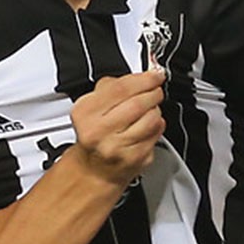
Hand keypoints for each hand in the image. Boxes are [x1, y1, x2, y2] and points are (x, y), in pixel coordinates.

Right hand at [71, 69, 165, 184]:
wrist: (94, 169)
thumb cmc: (96, 134)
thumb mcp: (91, 106)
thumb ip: (112, 86)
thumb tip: (141, 74)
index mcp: (86, 113)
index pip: (120, 88)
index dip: (143, 79)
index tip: (155, 75)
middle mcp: (99, 132)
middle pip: (137, 103)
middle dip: (153, 93)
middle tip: (156, 90)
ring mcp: (117, 148)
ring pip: (151, 119)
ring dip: (156, 110)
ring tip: (150, 109)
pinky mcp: (134, 159)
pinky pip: (156, 135)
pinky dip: (157, 126)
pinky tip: (149, 126)